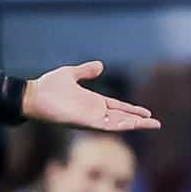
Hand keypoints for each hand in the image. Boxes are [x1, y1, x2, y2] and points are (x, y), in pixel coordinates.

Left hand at [20, 62, 159, 132]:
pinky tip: (132, 125)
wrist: (33, 96)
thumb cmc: (48, 87)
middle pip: (122, 117)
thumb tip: (100, 66)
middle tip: (157, 123)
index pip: (118, 107)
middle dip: (139, 121)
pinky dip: (119, 125)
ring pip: (117, 123)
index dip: (132, 110)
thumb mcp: (71, 74)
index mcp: (93, 102)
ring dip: (134, 124)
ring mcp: (90, 118)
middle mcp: (94, 112)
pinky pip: (105, 125)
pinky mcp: (83, 122)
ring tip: (151, 124)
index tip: (147, 113)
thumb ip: (86, 71)